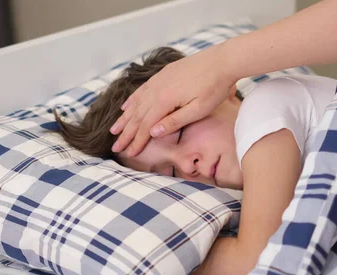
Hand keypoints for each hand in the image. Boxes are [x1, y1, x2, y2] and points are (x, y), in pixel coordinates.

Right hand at [110, 43, 236, 156]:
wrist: (222, 60)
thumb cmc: (214, 88)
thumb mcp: (198, 110)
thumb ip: (175, 121)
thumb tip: (152, 132)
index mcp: (165, 101)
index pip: (146, 126)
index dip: (137, 141)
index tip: (130, 153)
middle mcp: (157, 90)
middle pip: (137, 116)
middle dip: (126, 133)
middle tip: (115, 147)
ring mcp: (158, 80)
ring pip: (136, 103)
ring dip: (124, 118)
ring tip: (114, 130)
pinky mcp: (163, 74)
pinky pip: (141, 90)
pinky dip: (131, 100)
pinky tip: (126, 106)